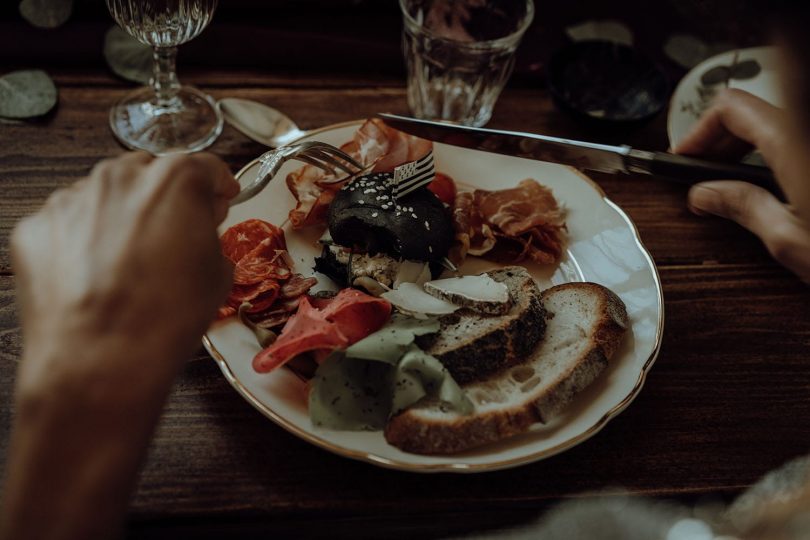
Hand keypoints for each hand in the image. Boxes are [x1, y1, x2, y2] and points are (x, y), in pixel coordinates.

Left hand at [2, 152, 238, 539]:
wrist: (100, 359)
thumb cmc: (165, 317)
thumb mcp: (218, 275)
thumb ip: (211, 236)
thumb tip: (199, 233)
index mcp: (175, 180)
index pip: (206, 168)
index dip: (218, 188)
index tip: (219, 201)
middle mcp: (120, 176)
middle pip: (151, 174)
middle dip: (166, 199)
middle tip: (175, 236)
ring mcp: (73, 198)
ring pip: (107, 197)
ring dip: (123, 219)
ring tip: (130, 265)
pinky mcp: (37, 226)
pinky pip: (70, 224)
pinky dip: (85, 242)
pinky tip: (96, 278)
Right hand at [674, 88, 809, 282]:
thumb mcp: (790, 238)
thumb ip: (742, 207)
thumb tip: (707, 195)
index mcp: (794, 140)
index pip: (730, 108)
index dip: (700, 131)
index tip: (686, 158)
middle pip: (755, 109)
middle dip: (723, 139)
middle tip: (707, 176)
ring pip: (780, 121)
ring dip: (752, 144)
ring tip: (739, 184)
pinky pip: (799, 136)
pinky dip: (780, 152)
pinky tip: (778, 184)